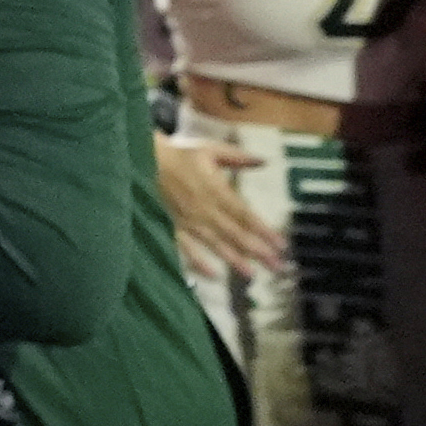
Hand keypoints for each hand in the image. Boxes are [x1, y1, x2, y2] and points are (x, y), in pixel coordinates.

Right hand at [160, 135, 281, 277]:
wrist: (145, 160)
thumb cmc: (179, 155)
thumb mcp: (211, 150)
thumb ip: (238, 157)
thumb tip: (264, 161)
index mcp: (217, 190)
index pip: (246, 215)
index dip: (264, 231)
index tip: (281, 245)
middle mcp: (205, 209)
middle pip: (236, 233)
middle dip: (257, 251)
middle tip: (276, 266)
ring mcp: (188, 221)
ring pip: (216, 244)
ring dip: (234, 260)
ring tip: (251, 274)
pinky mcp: (172, 227)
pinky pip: (187, 248)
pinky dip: (199, 262)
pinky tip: (212, 275)